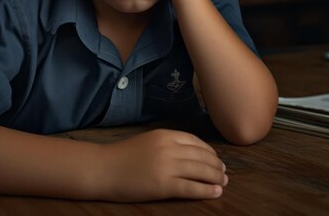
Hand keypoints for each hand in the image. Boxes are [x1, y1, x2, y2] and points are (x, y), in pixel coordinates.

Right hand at [96, 129, 226, 201]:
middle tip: (224, 172)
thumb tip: (189, 153)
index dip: (209, 151)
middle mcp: (170, 148)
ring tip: (223, 182)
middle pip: (202, 156)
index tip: (216, 158)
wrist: (104, 168)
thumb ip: (167, 143)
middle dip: (216, 165)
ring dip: (216, 177)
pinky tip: (216, 192)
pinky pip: (192, 187)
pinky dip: (207, 190)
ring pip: (201, 171)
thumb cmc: (122, 156)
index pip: (196, 141)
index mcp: (165, 135)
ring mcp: (167, 166)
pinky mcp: (164, 185)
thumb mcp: (147, 141)